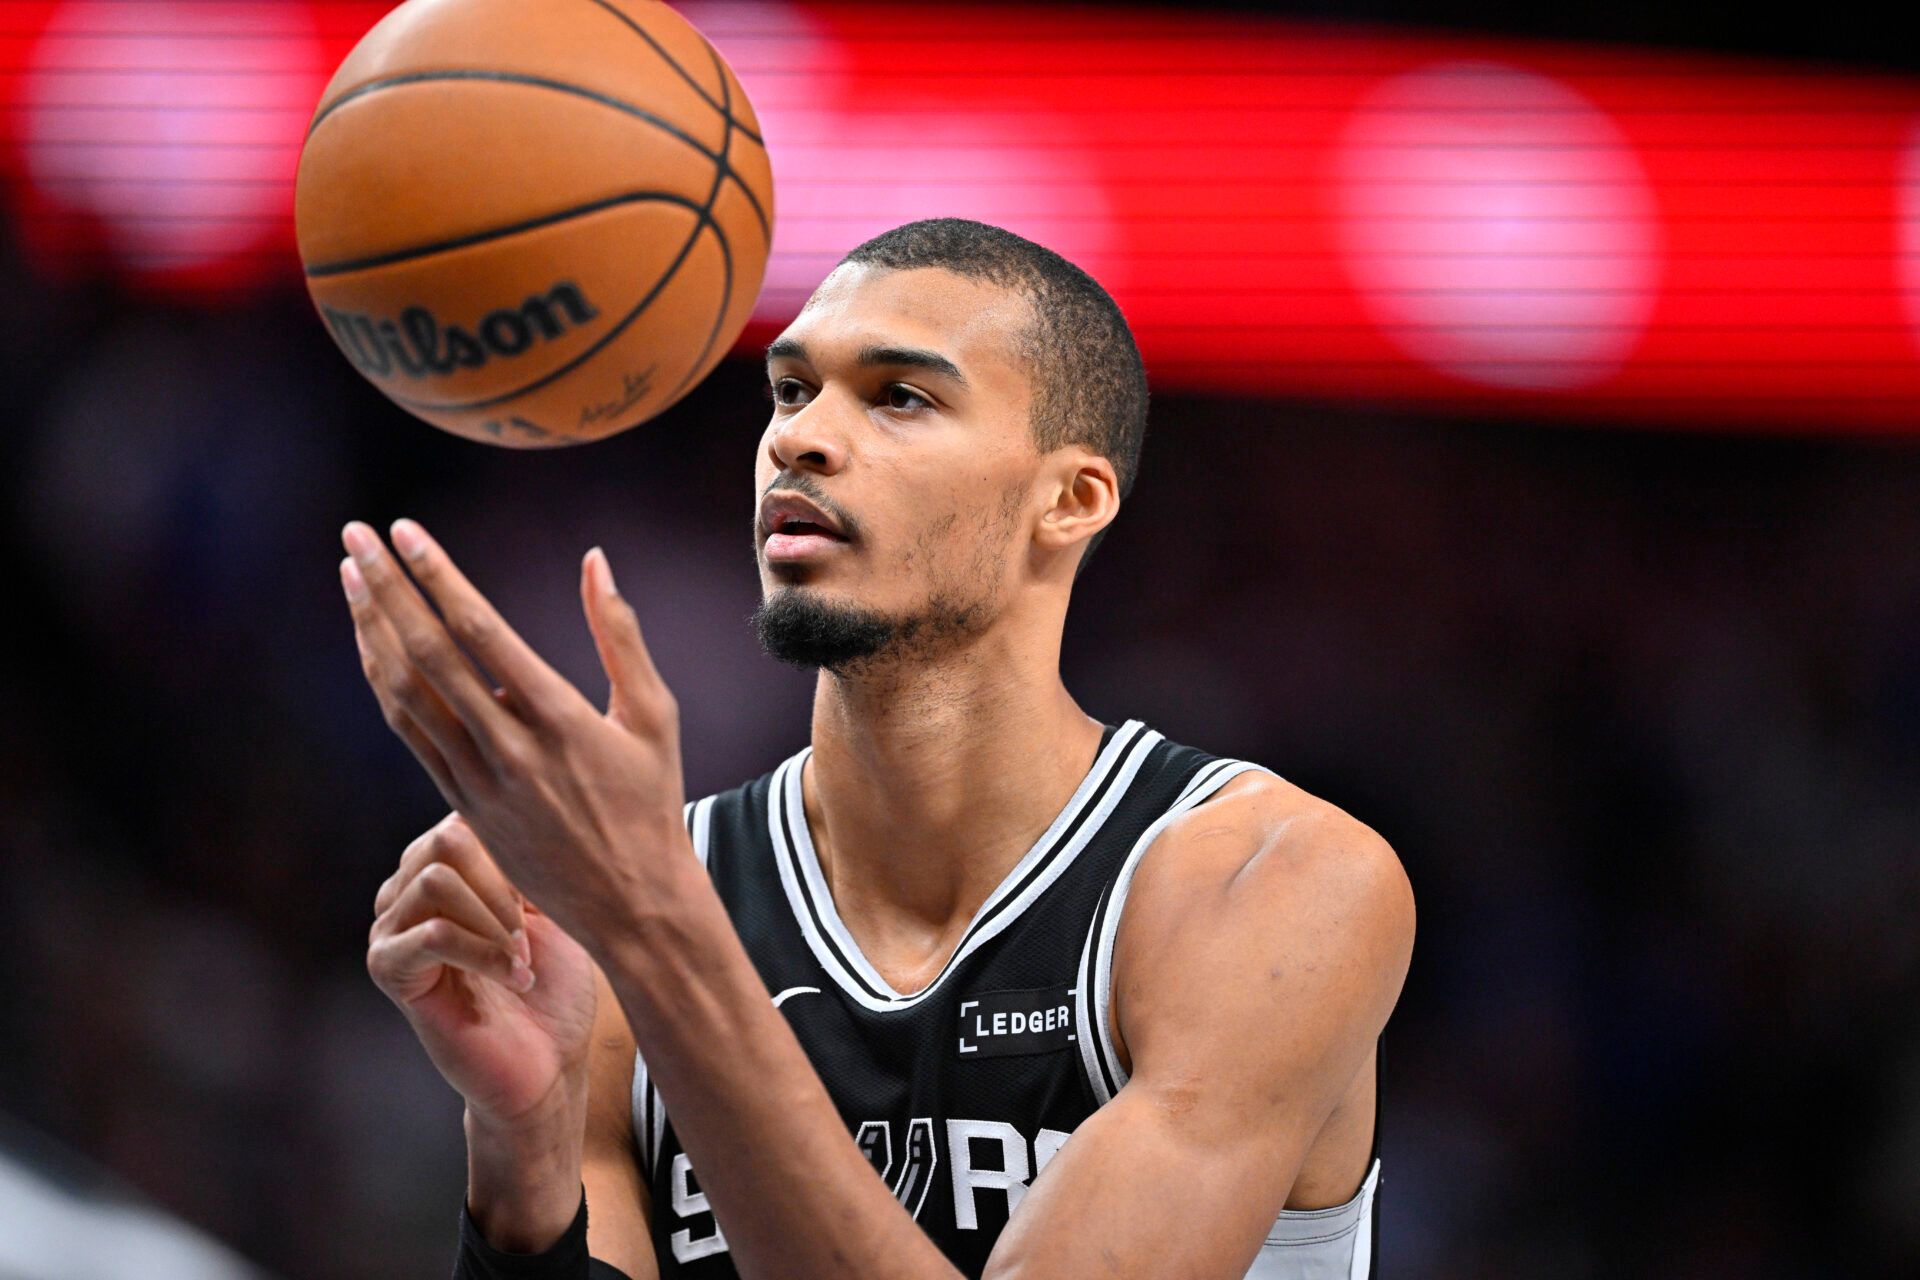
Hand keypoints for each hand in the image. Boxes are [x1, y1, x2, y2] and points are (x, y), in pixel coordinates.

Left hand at [338, 518, 691, 951]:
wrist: (631, 901)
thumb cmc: (651, 801)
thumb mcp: (653, 715)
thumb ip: (619, 635)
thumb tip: (595, 559)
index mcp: (561, 718)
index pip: (481, 633)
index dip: (437, 578)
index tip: (406, 532)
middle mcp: (510, 748)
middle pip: (429, 656)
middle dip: (386, 590)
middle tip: (356, 536)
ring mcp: (479, 780)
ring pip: (406, 694)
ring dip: (371, 630)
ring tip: (350, 575)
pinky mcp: (462, 804)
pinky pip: (409, 732)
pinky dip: (381, 681)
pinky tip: (369, 643)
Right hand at [366, 813, 597, 1124]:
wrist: (548, 1065)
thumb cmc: (558, 986)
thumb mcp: (559, 905)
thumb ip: (537, 854)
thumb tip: (541, 798)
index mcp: (446, 864)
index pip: (470, 815)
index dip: (520, 851)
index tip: (553, 899)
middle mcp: (407, 887)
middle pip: (448, 839)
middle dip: (505, 883)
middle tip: (534, 933)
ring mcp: (391, 927)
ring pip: (437, 880)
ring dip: (495, 920)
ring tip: (522, 960)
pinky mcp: (389, 970)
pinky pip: (432, 933)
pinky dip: (484, 952)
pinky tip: (514, 978)